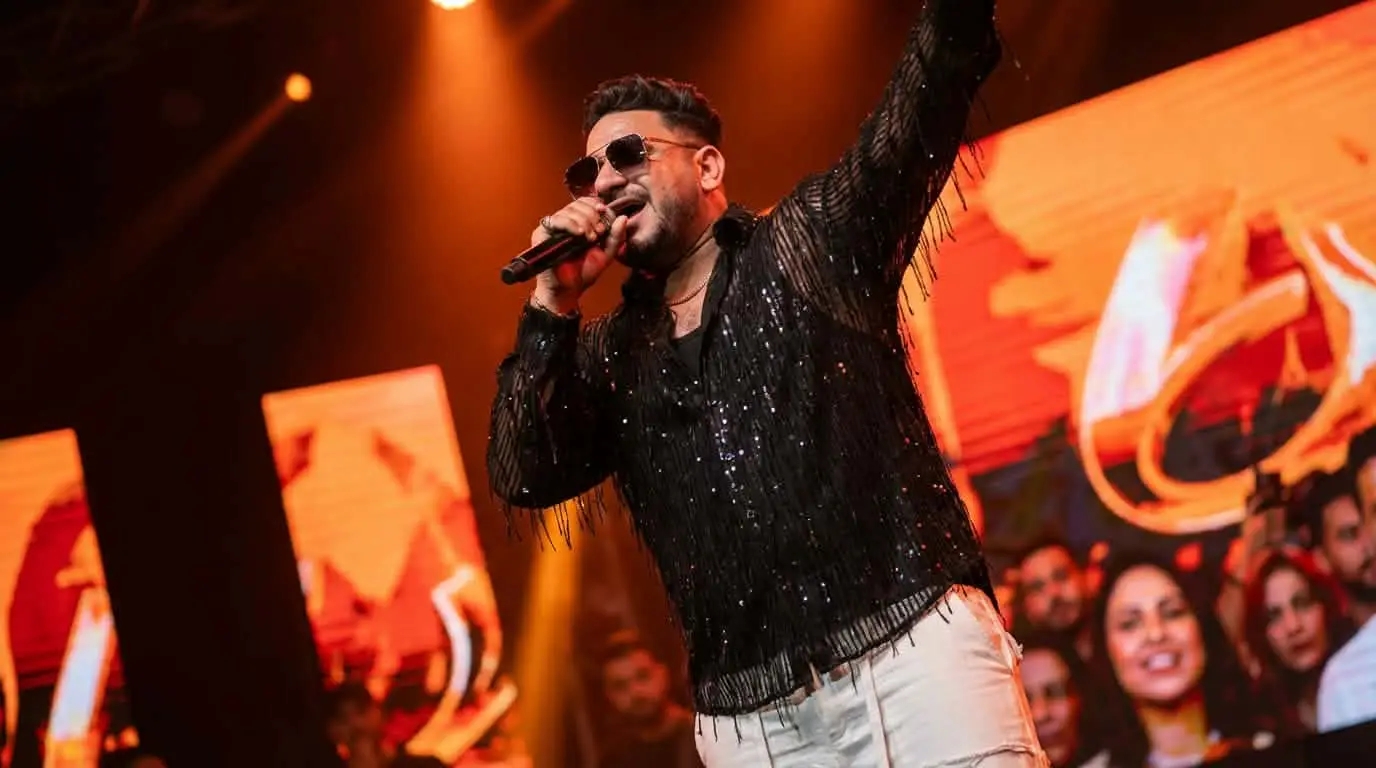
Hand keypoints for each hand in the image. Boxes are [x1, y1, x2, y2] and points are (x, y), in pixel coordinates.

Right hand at [529, 196, 627, 312]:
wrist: (568, 290)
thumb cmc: (585, 273)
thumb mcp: (606, 254)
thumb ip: (615, 237)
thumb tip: (623, 217)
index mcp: (579, 223)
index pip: (586, 202)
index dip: (595, 205)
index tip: (605, 213)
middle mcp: (565, 222)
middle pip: (578, 204)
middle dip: (592, 215)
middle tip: (599, 232)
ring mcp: (553, 227)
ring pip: (568, 210)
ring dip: (584, 221)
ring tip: (590, 237)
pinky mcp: (542, 233)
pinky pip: (555, 220)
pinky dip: (569, 224)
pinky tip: (579, 233)